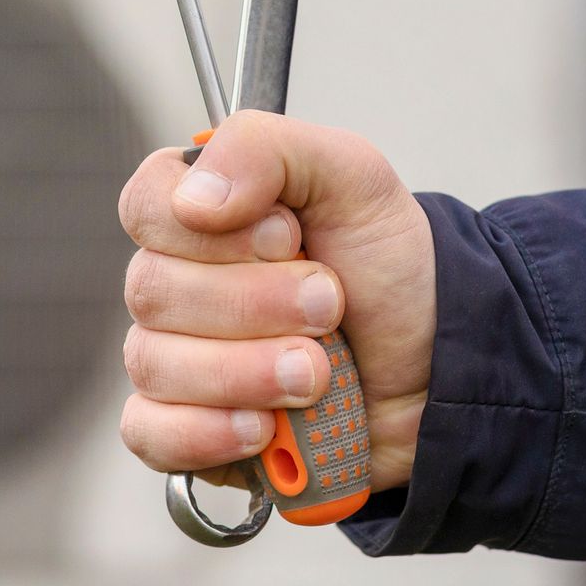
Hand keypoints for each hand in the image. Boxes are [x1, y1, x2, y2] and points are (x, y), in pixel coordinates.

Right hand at [117, 111, 435, 492]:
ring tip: (318, 373)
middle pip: (152, 290)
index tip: (290, 237)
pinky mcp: (183, 430)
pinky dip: (208, 432)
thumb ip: (267, 151)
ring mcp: (172, 360)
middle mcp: (172, 284)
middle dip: (256, 304)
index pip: (146, 206)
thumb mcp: (353, 179)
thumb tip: (192, 197)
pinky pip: (151, 434)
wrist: (439, 369)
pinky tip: (263, 427)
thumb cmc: (388, 271)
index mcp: (196, 214)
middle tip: (331, 306)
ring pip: (154, 365)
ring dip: (248, 371)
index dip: (215, 232)